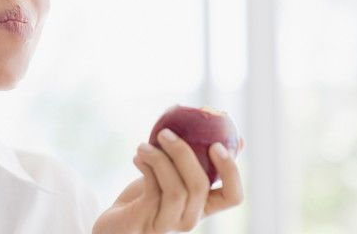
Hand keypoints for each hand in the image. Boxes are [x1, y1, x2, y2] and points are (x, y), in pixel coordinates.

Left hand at [91, 131, 244, 233]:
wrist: (117, 222)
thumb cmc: (149, 195)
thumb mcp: (174, 175)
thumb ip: (197, 160)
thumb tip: (239, 139)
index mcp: (204, 205)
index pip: (233, 196)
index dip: (231, 171)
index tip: (216, 144)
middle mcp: (191, 218)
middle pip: (200, 186)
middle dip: (184, 153)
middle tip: (165, 133)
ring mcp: (170, 223)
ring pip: (176, 190)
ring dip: (159, 159)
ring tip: (143, 146)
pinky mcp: (148, 220)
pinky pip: (153, 190)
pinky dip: (146, 167)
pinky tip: (137, 157)